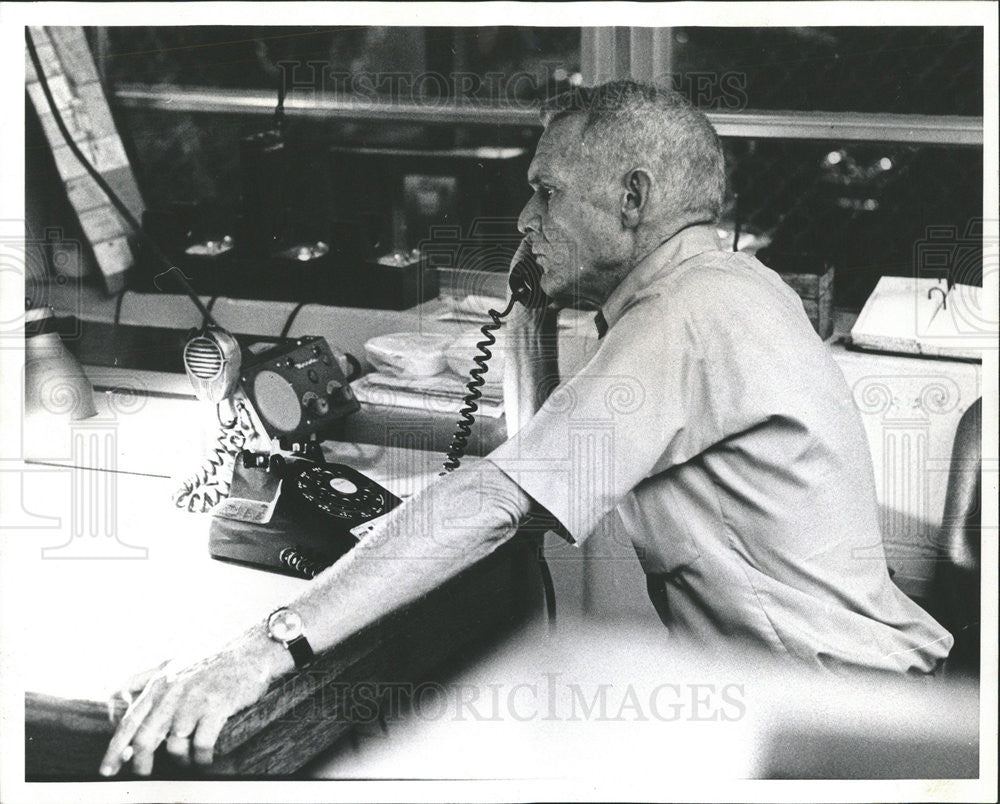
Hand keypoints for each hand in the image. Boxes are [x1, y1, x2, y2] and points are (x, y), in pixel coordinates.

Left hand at [100, 639, 280, 776]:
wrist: (253, 649)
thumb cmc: (214, 658)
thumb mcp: (174, 661)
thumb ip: (145, 678)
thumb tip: (117, 696)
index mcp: (160, 683)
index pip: (129, 720)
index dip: (115, 748)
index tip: (108, 769)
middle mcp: (173, 691)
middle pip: (146, 737)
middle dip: (141, 763)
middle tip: (143, 775)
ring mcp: (194, 699)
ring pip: (174, 745)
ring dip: (180, 760)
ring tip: (188, 761)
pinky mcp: (216, 706)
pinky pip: (202, 745)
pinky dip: (202, 759)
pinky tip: (205, 760)